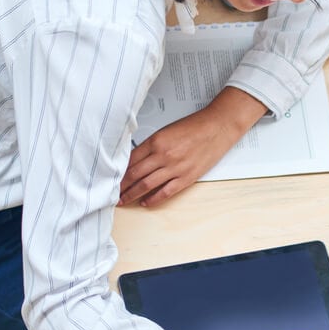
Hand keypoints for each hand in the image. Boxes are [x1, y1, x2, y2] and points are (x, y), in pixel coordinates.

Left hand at [120, 87, 265, 206]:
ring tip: (123, 200)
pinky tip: (146, 202)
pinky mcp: (187, 177)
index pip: (130, 160)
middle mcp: (163, 155)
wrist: (217, 127)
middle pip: (134, 174)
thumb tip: (136, 159)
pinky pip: (166, 192)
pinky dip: (153, 199)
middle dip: (121, 186)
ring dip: (132, 194)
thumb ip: (151, 145)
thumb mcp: (167, 131)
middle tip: (112, 193)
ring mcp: (175, 168)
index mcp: (156, 142)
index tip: (111, 178)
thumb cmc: (195, 127)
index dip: (118, 172)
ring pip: (146, 185)